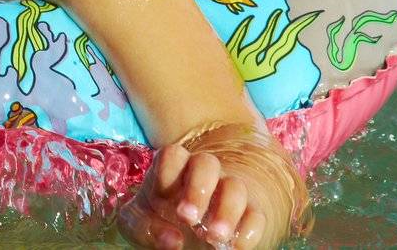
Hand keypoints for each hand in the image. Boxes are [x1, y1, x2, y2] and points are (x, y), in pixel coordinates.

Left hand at [117, 127, 304, 248]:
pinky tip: (236, 246)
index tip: (162, 203)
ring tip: (215, 238)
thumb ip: (145, 227)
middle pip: (207, 163)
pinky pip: (256, 215)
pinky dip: (249, 230)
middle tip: (188, 219)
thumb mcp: (139, 222)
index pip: (173, 155)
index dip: (168, 175)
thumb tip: (173, 240)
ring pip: (236, 187)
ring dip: (227, 211)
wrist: (186, 231)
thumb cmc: (157, 219)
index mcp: (172, 168)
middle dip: (198, 189)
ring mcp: (227, 191)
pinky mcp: (248, 214)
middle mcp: (202, 174)